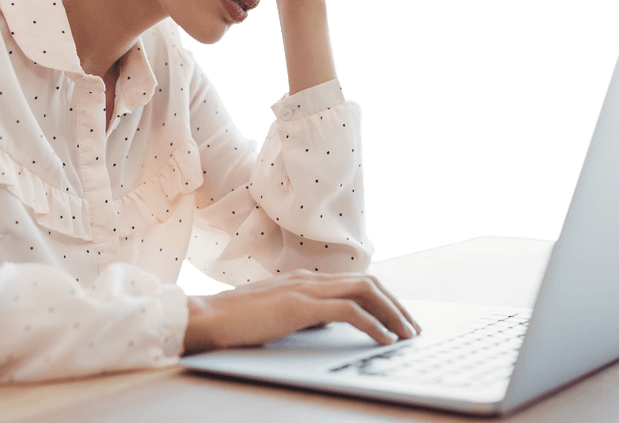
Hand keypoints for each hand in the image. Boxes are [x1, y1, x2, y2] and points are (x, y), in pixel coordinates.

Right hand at [182, 269, 421, 354]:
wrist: (205, 318)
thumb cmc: (234, 321)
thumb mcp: (275, 313)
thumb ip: (300, 313)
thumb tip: (324, 324)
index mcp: (304, 279)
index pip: (355, 281)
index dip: (383, 298)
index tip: (398, 317)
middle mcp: (309, 279)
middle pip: (368, 282)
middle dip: (396, 304)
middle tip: (413, 327)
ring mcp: (304, 290)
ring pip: (364, 292)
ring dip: (392, 312)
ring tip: (407, 334)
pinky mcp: (299, 307)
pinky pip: (348, 312)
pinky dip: (372, 324)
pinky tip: (384, 339)